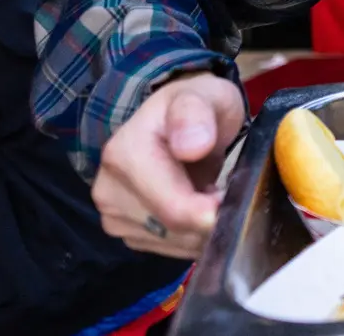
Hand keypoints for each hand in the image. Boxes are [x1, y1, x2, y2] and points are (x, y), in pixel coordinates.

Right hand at [91, 71, 244, 258]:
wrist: (179, 120)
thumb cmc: (196, 105)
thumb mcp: (204, 95)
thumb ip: (195, 114)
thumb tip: (191, 146)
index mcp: (123, 155)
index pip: (171, 207)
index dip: (209, 213)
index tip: (235, 201)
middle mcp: (108, 190)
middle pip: (172, 229)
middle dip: (209, 219)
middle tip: (229, 193)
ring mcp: (113, 215)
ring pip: (172, 243)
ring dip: (202, 229)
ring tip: (213, 195)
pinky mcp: (126, 231)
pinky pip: (167, 248)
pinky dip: (191, 236)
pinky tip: (199, 210)